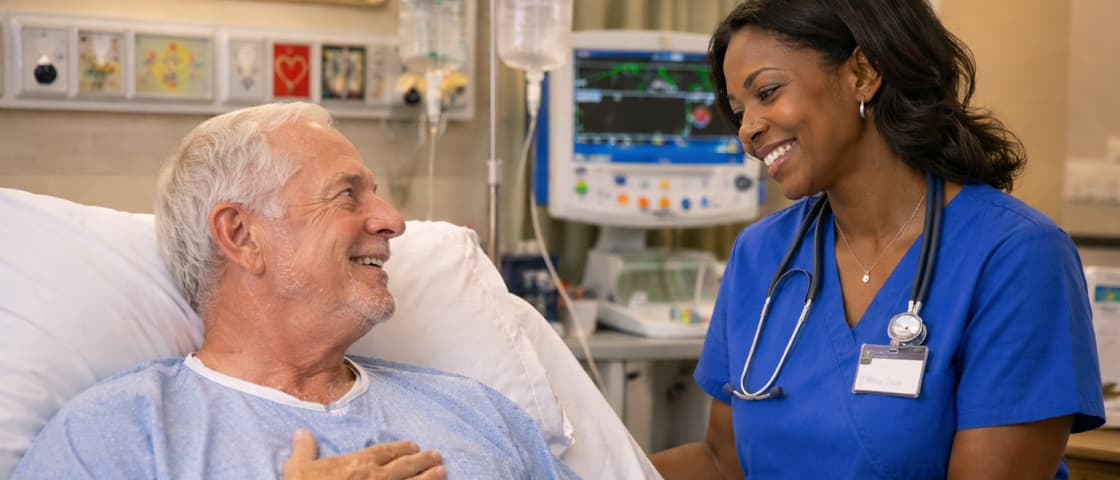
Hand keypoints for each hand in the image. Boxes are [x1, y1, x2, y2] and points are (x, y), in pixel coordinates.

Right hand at [283, 428, 446, 479]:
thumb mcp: (297, 469)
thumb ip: (304, 449)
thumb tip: (301, 432)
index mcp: (358, 464)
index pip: (385, 452)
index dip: (401, 449)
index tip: (413, 446)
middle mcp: (376, 477)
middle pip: (405, 466)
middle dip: (423, 461)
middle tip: (437, 457)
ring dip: (429, 478)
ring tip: (443, 472)